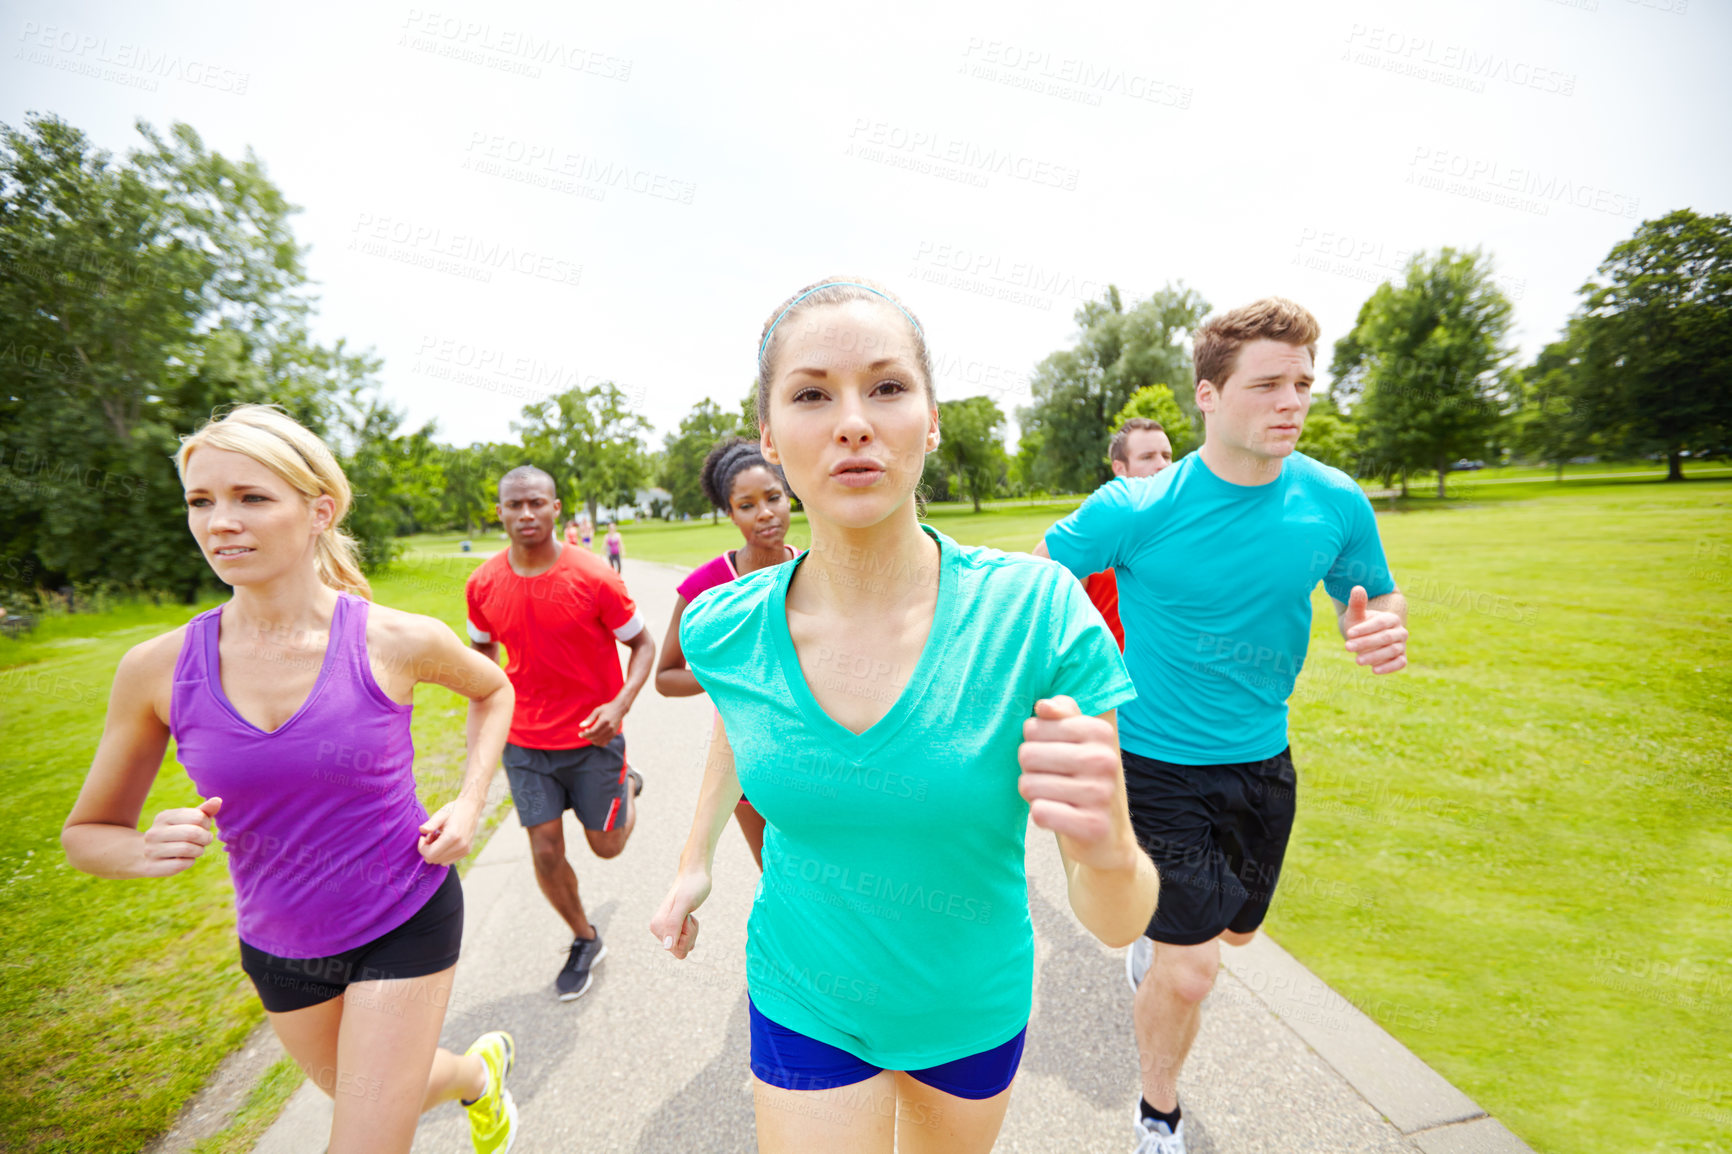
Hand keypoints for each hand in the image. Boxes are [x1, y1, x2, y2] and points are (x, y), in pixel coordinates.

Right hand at [141, 797, 221, 877]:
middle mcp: (154, 832)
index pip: (197, 817)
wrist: (145, 854)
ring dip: (199, 851)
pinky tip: (184, 859)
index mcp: (164, 817)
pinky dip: (189, 862)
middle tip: (204, 840)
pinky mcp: (151, 867)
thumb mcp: (188, 820)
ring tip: (195, 850)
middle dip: (205, 838)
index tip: (203, 827)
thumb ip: (204, 811)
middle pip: (193, 833)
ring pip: (187, 849)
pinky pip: (181, 864)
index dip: (206, 823)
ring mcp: (150, 850)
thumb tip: (218, 800)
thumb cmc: (176, 834)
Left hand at [418, 798, 480, 864]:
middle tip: (431, 836)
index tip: (423, 837)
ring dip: (436, 853)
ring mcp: (464, 850)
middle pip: (434, 860)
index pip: (430, 854)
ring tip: (438, 839)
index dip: (422, 848)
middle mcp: (460, 846)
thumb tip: (421, 830)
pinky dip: (443, 854)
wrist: (471, 808)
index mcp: (452, 836)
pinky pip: (449, 861)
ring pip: (441, 862)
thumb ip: (430, 824)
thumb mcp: (440, 814)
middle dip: (428, 850)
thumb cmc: (453, 810)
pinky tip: (445, 843)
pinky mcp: (466, 851)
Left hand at [577, 700, 626, 745]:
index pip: (593, 732)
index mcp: (604, 721)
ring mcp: (612, 732)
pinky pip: (604, 743)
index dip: (585, 735)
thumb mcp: (597, 710)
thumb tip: (580, 726)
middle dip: (587, 737)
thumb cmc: (607, 708)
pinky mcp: (613, 735)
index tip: (579, 734)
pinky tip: (594, 737)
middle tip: (583, 733)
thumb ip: (589, 719)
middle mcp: (609, 728)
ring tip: (589, 734)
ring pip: (599, 742)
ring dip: (592, 740)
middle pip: (595, 737)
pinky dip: (597, 742)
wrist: (620, 709)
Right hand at [650, 870, 710, 959]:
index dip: (687, 935)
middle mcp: (658, 929)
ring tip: (688, 913)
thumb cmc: (692, 886)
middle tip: (688, 915)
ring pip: (684, 946)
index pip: (676, 950)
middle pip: (680, 950)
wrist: (695, 874)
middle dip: (690, 934)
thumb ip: (674, 924)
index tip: (686, 917)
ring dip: (692, 931)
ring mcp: (666, 929)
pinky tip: (689, 916)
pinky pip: (686, 940)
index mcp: (656, 926)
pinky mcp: (673, 927)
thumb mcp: (685, 904)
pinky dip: (692, 929)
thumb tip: (667, 947)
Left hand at [1018, 697, 1135, 870]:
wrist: (1106, 835)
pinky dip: (1041, 815)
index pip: (1032, 727)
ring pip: (1028, 785)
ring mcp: (1101, 793)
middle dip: (1030, 771)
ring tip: (1055, 798)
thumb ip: (1062, 713)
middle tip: (1051, 780)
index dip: (1033, 744)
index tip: (1052, 755)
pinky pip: (1040, 812)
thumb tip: (1043, 706)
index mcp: (1100, 732)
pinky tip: (1060, 816)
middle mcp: (1105, 759)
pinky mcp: (1093, 825)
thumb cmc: (1081, 778)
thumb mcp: (1078, 740)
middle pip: (1027, 755)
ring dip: (1034, 795)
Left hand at [1342, 586, 1407, 673]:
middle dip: (1366, 643)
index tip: (1349, 634)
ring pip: (1392, 650)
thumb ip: (1357, 603)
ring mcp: (1402, 645)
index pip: (1380, 623)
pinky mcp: (1401, 658)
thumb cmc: (1360, 625)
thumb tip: (1357, 588)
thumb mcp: (1356, 615)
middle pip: (1386, 637)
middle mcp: (1400, 631)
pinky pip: (1400, 663)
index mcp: (1391, 619)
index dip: (1365, 628)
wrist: (1366, 639)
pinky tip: (1374, 670)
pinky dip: (1389, 667)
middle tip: (1347, 647)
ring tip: (1357, 661)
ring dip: (1374, 656)